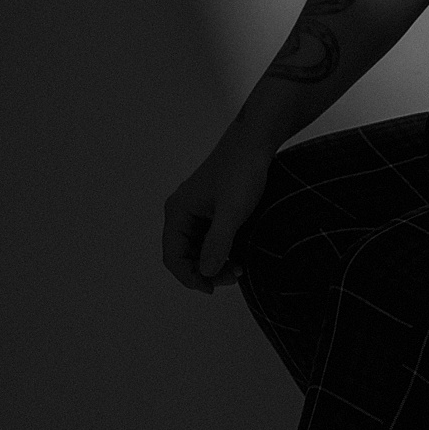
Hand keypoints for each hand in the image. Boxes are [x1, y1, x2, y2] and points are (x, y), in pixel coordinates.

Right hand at [162, 133, 272, 294]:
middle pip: (184, 254)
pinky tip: (237, 254)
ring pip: (197, 247)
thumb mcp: (232, 211)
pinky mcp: (211, 206)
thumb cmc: (242, 173)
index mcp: (178, 212)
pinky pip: (208, 236)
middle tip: (233, 276)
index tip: (212, 289)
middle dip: (205, 271)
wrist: (256, 141)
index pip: (173, 257)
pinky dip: (220, 249)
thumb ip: (218, 242)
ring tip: (238, 268)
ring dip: (214, 262)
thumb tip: (205, 271)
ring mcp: (196, 209)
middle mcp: (182, 211)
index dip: (190, 277)